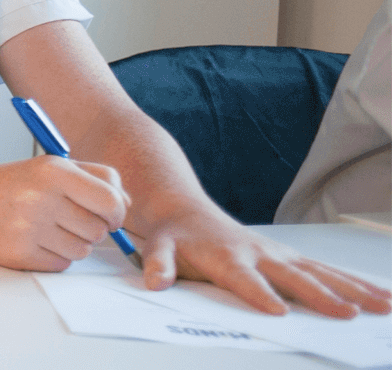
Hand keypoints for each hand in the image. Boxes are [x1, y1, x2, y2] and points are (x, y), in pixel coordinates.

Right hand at [0, 155, 128, 270]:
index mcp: (53, 171)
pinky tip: (36, 241)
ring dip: (73, 244)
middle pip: (99, 230)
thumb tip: (127, 205)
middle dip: (91, 228)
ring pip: (82, 250)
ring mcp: (28, 227)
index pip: (110, 201)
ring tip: (49, 229)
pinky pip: (61, 264)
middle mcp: (40, 197)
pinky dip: (54, 256)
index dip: (117, 213)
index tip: (109, 215)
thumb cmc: (13, 184)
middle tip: (68, 219)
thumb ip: (95, 178)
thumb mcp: (51, 167)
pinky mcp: (19, 253)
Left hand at [133, 199, 391, 318]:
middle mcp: (259, 254)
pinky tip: (381, 297)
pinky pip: (327, 271)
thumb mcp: (157, 247)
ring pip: (321, 273)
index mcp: (227, 257)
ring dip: (353, 290)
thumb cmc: (175, 235)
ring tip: (383, 307)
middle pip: (293, 278)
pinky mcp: (291, 257)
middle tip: (347, 315)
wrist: (186, 209)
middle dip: (321, 296)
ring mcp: (279, 255)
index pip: (245, 280)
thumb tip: (155, 282)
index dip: (261, 295)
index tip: (280, 312)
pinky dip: (355, 284)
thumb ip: (158, 264)